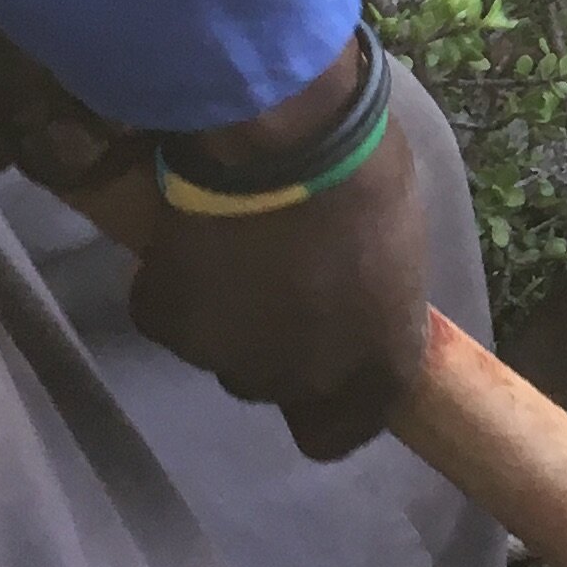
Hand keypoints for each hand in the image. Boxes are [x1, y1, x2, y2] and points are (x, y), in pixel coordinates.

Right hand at [128, 39, 436, 461]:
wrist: (281, 136)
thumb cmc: (364, 172)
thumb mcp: (398, 245)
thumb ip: (372, 294)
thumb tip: (355, 294)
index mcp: (377, 365)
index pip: (342, 431)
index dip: (328, 404)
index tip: (319, 359)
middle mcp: (303, 380)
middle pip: (273, 383)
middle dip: (272, 341)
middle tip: (273, 275)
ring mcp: (229, 359)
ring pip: (220, 350)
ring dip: (225, 312)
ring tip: (232, 244)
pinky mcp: (167, 325)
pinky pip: (169, 314)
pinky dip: (175, 285)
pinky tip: (190, 234)